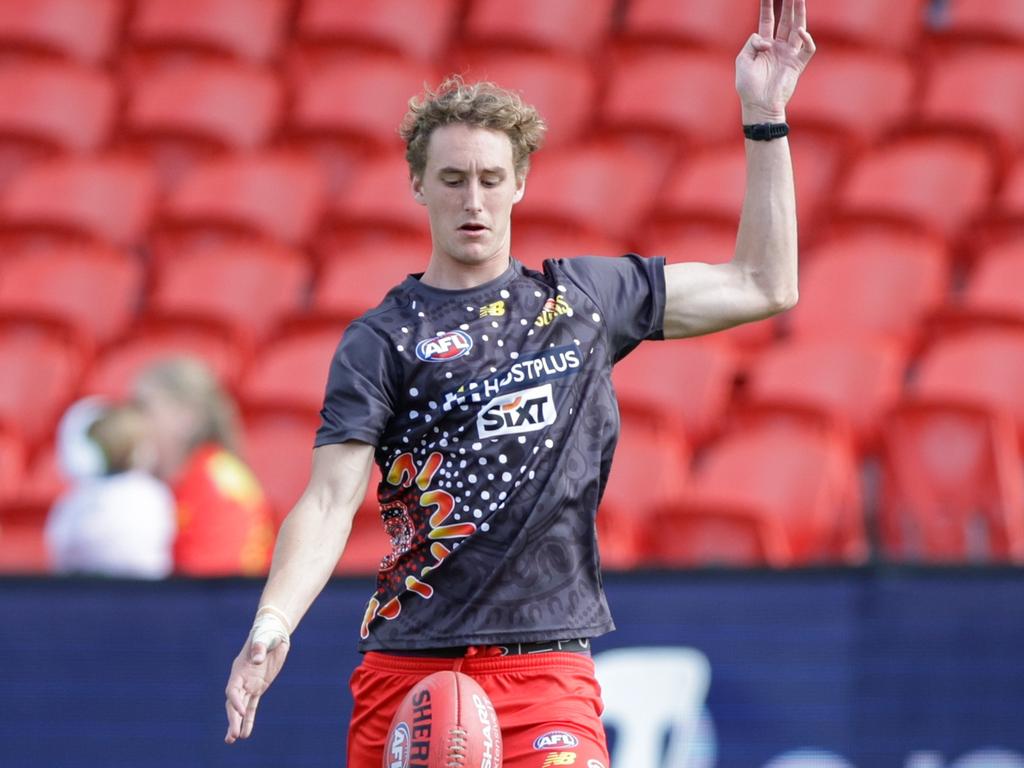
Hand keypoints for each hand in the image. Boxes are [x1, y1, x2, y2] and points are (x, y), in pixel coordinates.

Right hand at [224, 632, 289, 743]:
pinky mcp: (258, 687)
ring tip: (233, 740)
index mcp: (240, 668)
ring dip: (237, 723)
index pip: (232, 689)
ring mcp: (249, 684)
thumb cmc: (267, 632)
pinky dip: (249, 719)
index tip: (241, 711)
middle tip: (232, 736)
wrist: (274, 631)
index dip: (235, 701)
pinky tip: (245, 733)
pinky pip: (252, 706)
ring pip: (241, 707)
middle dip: (233, 719)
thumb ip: (259, 647)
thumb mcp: (265, 636)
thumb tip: (256, 660)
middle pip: (233, 703)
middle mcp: (241, 679)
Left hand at [736, 0, 815, 123]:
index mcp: (764, 45)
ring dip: (800, 13)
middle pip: (785, 20)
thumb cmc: (748, 86)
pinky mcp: (798, 64)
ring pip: (798, 28)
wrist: (759, 106)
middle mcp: (778, 46)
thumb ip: (752, 43)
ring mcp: (789, 54)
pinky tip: (801, 31)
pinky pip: (807, 48)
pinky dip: (807, 39)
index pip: (768, 20)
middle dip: (788, 4)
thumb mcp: (743, 60)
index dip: (768, 6)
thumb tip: (766, 38)